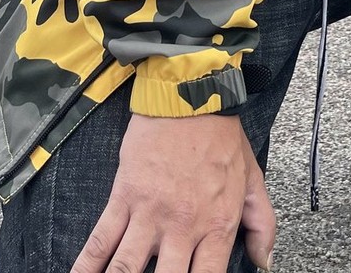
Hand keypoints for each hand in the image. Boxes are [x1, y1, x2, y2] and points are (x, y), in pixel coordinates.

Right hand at [71, 112, 274, 272]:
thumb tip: (265, 262)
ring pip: (126, 270)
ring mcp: (150, 213)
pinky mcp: (124, 196)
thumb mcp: (253, 179)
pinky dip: (86, 266)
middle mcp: (183, 226)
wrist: (190, 96)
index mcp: (217, 225)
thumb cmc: (221, 137)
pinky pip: (102, 239)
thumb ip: (261, 224)